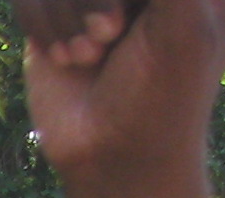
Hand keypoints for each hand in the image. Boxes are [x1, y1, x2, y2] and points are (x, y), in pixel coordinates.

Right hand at [22, 0, 224, 190]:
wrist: (111, 156)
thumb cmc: (163, 93)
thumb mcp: (181, 16)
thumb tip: (111, 2)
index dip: (110, 2)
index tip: (121, 29)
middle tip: (113, 35)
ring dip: (67, 14)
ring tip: (92, 54)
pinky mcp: (53, 11)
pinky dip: (42, 26)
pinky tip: (65, 58)